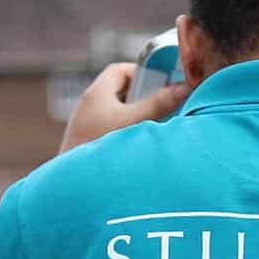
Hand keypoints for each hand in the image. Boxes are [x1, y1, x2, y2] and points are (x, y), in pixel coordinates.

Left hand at [59, 62, 190, 152]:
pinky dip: (127, 135)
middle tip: (162, 109)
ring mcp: (88, 128)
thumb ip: (159, 105)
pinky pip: (112, 132)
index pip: (121, 71)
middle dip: (143, 98)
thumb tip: (184, 88)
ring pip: (118, 114)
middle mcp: (89, 108)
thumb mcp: (133, 123)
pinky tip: (137, 150)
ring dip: (136, 119)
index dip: (143, 73)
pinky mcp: (89, 147)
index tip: (162, 85)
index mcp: (95, 94)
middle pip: (121, 93)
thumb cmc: (99, 148)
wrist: (74, 187)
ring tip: (152, 131)